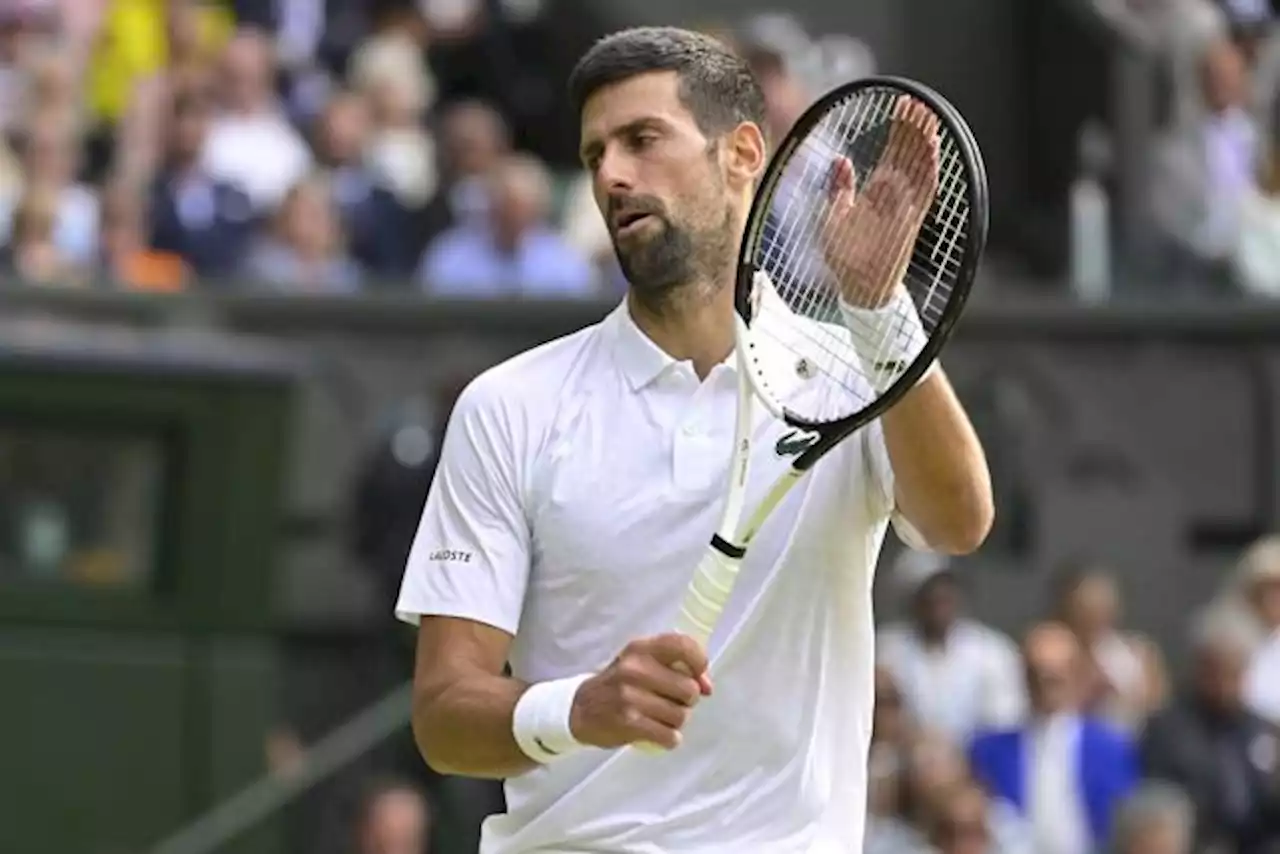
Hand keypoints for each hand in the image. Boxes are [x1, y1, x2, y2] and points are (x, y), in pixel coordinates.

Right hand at [569, 633, 712, 750]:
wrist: (580, 709)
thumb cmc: (620, 683)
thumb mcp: (641, 662)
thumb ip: (676, 666)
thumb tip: (707, 687)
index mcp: (641, 648)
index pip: (684, 645)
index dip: (700, 663)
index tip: (698, 676)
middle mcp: (636, 668)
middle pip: (689, 690)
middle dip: (687, 701)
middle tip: (671, 702)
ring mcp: (631, 696)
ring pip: (681, 716)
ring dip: (676, 721)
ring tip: (660, 718)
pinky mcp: (629, 723)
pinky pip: (669, 736)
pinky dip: (669, 739)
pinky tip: (658, 733)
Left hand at [820, 96, 939, 306]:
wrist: (857, 287)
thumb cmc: (845, 255)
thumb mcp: (834, 216)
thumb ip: (840, 188)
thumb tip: (840, 159)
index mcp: (877, 192)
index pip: (892, 153)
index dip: (899, 129)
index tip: (903, 104)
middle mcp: (894, 196)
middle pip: (908, 154)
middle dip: (914, 127)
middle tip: (918, 101)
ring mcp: (905, 207)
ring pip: (919, 168)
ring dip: (924, 143)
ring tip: (928, 116)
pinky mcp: (911, 222)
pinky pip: (924, 193)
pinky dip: (929, 171)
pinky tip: (933, 149)